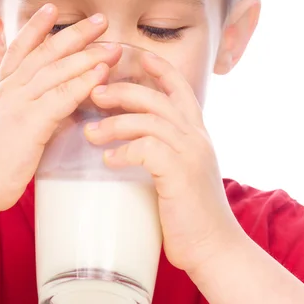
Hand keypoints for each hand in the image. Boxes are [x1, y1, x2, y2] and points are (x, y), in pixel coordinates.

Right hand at [0, 5, 121, 214]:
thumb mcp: (5, 129)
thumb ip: (28, 113)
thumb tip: (55, 110)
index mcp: (3, 91)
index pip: (20, 49)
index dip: (36, 27)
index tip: (52, 8)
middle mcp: (9, 91)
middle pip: (46, 52)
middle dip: (75, 33)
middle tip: (101, 19)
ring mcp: (18, 104)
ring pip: (57, 70)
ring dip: (88, 55)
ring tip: (112, 44)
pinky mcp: (30, 124)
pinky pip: (62, 97)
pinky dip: (83, 83)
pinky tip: (101, 73)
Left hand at [84, 51, 243, 273]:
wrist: (213, 248)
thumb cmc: (189, 214)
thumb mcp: (180, 173)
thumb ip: (162, 152)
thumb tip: (130, 144)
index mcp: (195, 133)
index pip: (179, 88)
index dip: (159, 69)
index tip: (136, 55)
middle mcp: (195, 137)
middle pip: (156, 97)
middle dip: (123, 90)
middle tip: (94, 93)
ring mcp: (190, 154)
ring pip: (148, 120)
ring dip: (114, 123)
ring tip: (90, 134)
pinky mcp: (180, 174)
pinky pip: (146, 149)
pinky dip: (123, 152)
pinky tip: (108, 161)